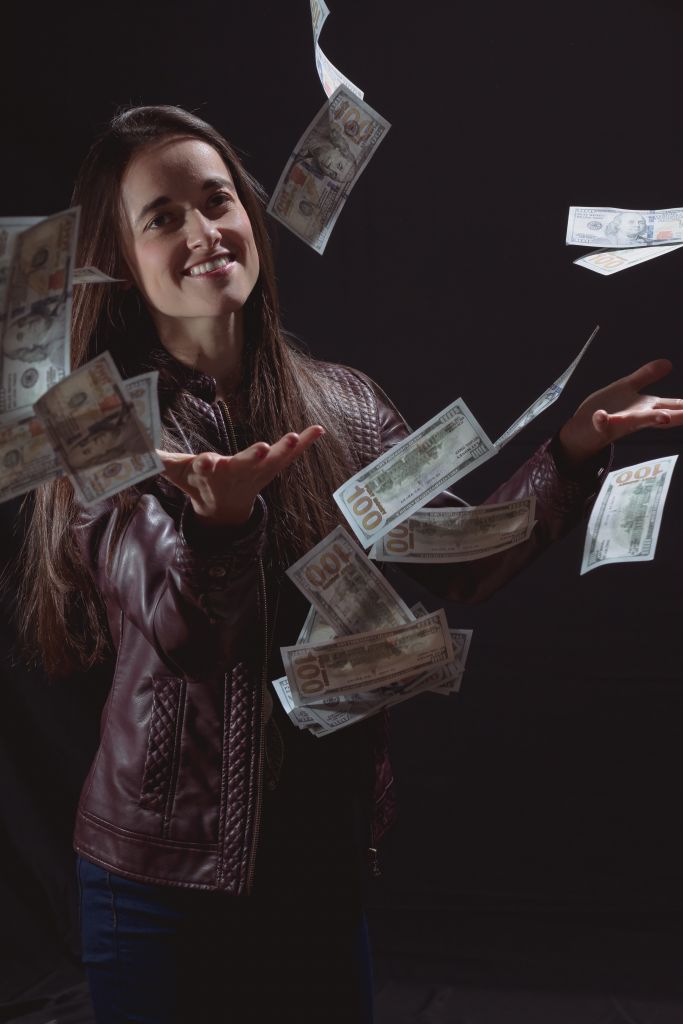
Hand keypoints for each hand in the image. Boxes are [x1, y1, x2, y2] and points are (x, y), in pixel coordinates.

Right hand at [157, 425, 324, 526]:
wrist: (222, 508)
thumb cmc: (195, 482)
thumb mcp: (172, 472)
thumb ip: (150, 460)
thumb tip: (117, 449)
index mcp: (210, 473)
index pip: (206, 468)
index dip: (206, 465)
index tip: (207, 461)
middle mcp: (235, 473)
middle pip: (245, 465)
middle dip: (253, 456)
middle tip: (262, 447)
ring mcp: (256, 472)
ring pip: (272, 461)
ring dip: (285, 449)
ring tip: (295, 436)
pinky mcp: (271, 467)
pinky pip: (290, 456)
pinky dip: (305, 443)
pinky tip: (319, 429)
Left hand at [558, 359, 682, 465]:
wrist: (581, 430)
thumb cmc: (606, 408)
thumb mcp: (627, 387)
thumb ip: (647, 376)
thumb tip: (668, 363)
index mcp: (647, 407)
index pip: (676, 406)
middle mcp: (638, 417)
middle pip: (665, 415)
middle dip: (682, 414)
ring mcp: (620, 423)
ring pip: (638, 422)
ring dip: (652, 419)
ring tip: (664, 417)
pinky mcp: (601, 427)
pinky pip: (603, 424)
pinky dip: (603, 420)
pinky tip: (602, 415)